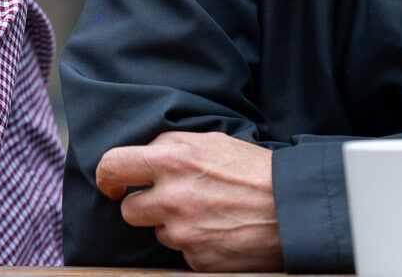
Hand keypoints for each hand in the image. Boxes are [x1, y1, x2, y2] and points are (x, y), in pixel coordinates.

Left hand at [96, 130, 281, 271]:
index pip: (113, 166)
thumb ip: (171, 146)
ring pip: (158, 233)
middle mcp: (172, 197)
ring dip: (174, 226)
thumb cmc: (255, 170)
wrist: (295, 208)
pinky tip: (220, 233)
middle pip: (129, 210)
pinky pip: (183, 254)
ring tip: (208, 215)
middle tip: (170, 202)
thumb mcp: (211, 141)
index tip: (112, 184)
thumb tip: (144, 154)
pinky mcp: (198, 260)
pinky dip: (197, 246)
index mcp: (172, 159)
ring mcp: (184, 233)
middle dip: (144, 207)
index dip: (107, 177)